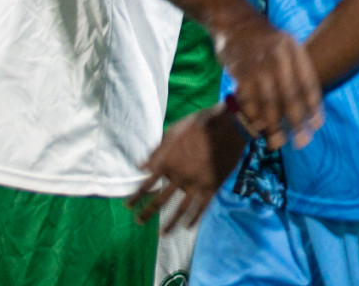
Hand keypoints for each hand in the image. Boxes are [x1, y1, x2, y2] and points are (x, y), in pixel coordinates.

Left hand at [128, 104, 244, 230]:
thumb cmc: (200, 124)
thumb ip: (157, 150)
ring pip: (180, 209)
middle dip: (147, 212)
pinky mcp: (213, 186)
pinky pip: (202, 207)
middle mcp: (180, 176)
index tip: (128, 206)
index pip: (147, 184)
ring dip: (170, 223)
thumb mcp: (175, 131)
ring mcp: (197, 183)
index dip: (136, 196)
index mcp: (168, 162)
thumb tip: (140, 166)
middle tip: (139, 222)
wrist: (229, 125)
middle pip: (160, 200)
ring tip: (162, 234)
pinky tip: (188, 226)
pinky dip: (194, 218)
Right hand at [212, 6, 323, 149]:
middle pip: (291, 95)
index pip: (308, 82)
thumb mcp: (287, 44)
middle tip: (301, 142)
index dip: (314, 106)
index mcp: (294, 50)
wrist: (235, 20)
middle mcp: (278, 56)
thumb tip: (310, 104)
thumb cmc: (266, 39)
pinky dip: (253, 116)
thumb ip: (297, 69)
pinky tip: (258, 129)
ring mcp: (258, 64)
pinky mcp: (239, 71)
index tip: (317, 125)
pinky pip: (248, 100)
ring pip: (269, 101)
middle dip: (297, 121)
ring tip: (278, 143)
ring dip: (274, 126)